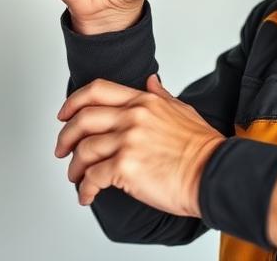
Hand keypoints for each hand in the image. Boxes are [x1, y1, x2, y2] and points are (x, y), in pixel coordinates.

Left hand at [54, 75, 225, 216]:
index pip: (97, 91)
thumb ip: (161, 95)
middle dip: (66, 137)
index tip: (64, 115)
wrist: (213, 174)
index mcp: (144, 101)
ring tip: (77, 178)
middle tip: (62, 150)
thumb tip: (151, 81)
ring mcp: (127, 141)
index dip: (74, 102)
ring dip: (75, 167)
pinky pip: (92, 178)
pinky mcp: (125, 167)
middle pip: (82, 119)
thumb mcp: (182, 110)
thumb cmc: (203, 148)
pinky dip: (85, 189)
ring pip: (83, 150)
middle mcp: (132, 117)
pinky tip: (87, 196)